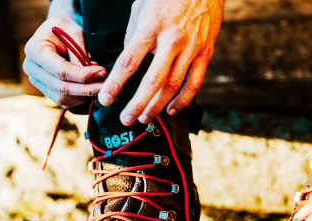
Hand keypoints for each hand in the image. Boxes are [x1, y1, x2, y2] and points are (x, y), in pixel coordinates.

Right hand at [23, 16, 107, 108]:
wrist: (56, 30)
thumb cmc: (66, 27)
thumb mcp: (74, 32)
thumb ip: (79, 53)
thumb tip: (91, 74)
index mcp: (34, 50)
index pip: (61, 70)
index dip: (83, 75)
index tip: (102, 72)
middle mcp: (31, 68)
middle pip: (61, 87)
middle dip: (86, 89)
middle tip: (106, 86)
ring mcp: (36, 81)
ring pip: (62, 98)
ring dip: (84, 96)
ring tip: (101, 87)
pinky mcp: (45, 89)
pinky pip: (63, 101)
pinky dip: (80, 98)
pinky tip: (92, 90)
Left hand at [98, 0, 223, 125]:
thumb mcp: (142, 6)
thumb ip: (133, 34)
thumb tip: (128, 60)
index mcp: (151, 27)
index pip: (129, 61)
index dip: (115, 84)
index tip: (105, 99)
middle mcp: (172, 40)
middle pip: (152, 81)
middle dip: (137, 105)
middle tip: (125, 119)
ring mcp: (191, 48)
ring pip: (173, 87)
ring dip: (157, 107)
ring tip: (144, 118)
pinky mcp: (206, 52)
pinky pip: (194, 83)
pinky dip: (183, 100)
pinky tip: (171, 109)